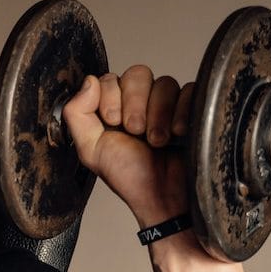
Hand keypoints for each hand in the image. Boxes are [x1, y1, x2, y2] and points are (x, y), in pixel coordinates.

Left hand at [62, 65, 193, 228]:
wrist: (164, 197)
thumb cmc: (129, 177)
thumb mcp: (91, 149)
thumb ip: (78, 114)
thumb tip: (89, 80)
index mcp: (114, 108)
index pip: (111, 78)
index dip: (111, 97)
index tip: (114, 123)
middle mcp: (141, 103)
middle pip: (138, 73)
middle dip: (135, 104)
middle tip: (136, 132)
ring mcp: (169, 105)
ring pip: (165, 82)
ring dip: (158, 114)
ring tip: (157, 141)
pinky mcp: (193, 110)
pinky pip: (189, 90)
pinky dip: (182, 112)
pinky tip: (178, 134)